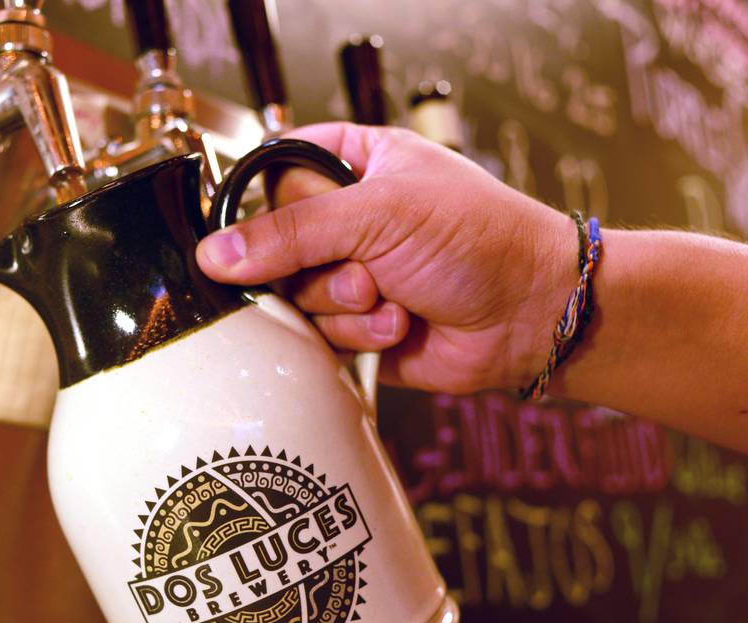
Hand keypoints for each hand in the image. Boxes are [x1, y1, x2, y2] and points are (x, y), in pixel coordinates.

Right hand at [196, 122, 574, 394]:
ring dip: (342, 303)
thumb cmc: (480, 239)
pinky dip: (358, 333)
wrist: (531, 314)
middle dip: (316, 265)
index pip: (274, 172)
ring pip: (293, 295)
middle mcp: (345, 218)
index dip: (264, 203)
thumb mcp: (379, 213)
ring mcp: (348, 273)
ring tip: (392, 295)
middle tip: (363, 265)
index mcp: (354, 163)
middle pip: (273, 244)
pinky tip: (399, 324)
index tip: (267, 227)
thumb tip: (216, 254)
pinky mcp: (354, 325)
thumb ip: (292, 231)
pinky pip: (320, 334)